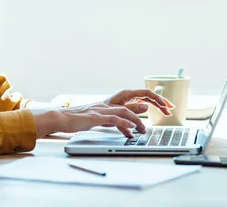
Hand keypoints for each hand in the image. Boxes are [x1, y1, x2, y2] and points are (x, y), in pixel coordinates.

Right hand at [32, 89, 174, 138]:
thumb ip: (118, 121)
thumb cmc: (79, 120)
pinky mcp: (95, 117)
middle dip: (150, 101)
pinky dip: (124, 123)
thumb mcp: (102, 120)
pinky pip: (113, 118)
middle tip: (165, 108)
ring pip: (124, 109)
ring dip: (137, 119)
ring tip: (144, 130)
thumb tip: (134, 124)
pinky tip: (130, 129)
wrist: (61, 119)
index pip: (132, 96)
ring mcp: (101, 109)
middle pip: (132, 97)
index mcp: (109, 103)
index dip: (148, 98)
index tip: (162, 104)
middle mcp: (107, 103)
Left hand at [103, 88, 174, 117]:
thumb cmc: (101, 111)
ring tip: (165, 114)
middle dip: (160, 103)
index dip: (158, 99)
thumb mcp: (118, 110)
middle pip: (148, 98)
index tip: (166, 106)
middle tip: (169, 110)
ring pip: (145, 104)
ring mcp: (127, 103)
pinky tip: (147, 123)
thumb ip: (132, 109)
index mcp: (127, 94)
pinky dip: (143, 118)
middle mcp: (128, 97)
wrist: (90, 116)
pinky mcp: (125, 110)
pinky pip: (137, 112)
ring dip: (155, 110)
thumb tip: (147, 105)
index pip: (146, 93)